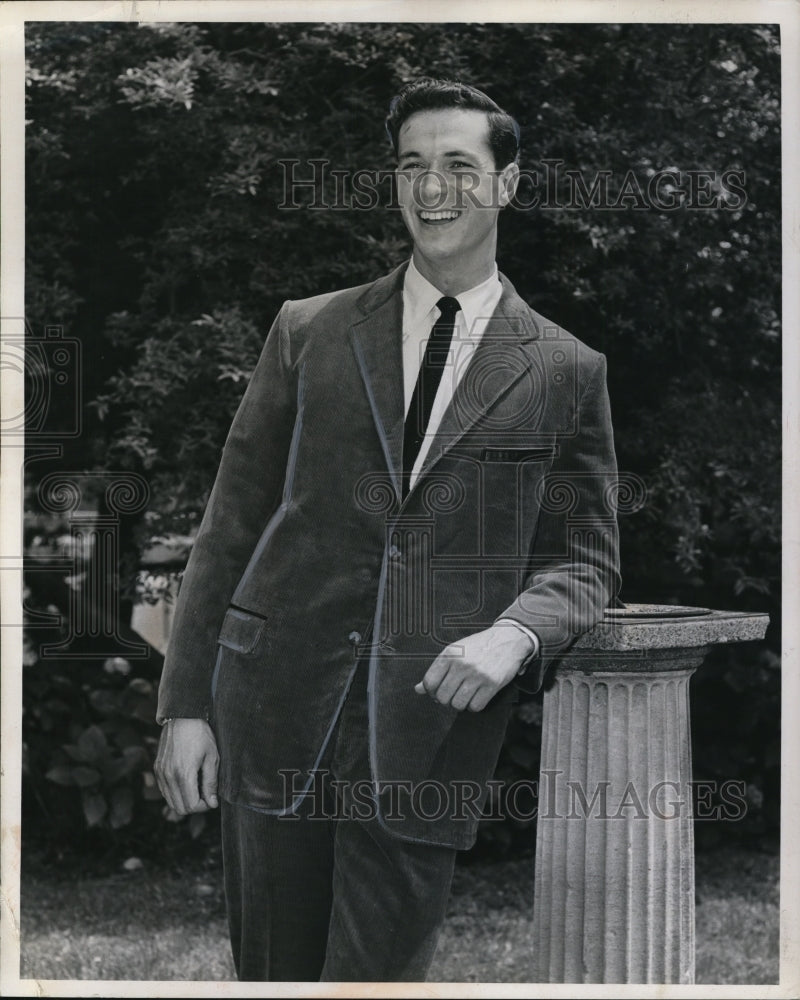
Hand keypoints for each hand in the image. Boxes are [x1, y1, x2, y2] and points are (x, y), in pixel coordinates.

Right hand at [154, 718, 218, 813]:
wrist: (182, 716)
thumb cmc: (201, 735)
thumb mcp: (212, 758)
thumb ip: (210, 783)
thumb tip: (212, 804)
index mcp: (184, 774)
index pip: (191, 806)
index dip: (204, 807)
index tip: (212, 799)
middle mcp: (169, 776)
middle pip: (179, 808)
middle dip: (194, 806)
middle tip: (206, 796)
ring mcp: (160, 773)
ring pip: (170, 801)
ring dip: (184, 800)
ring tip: (197, 789)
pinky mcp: (157, 768)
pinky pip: (165, 791)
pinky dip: (175, 793)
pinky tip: (187, 783)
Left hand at [414, 624, 533, 711]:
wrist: (508, 639)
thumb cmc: (479, 646)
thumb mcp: (455, 651)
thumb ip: (437, 670)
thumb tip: (418, 689)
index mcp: (450, 654)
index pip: (429, 682)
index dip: (431, 692)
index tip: (437, 692)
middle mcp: (462, 664)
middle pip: (442, 697)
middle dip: (446, 700)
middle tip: (453, 695)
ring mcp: (477, 675)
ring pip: (458, 704)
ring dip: (460, 704)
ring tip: (465, 696)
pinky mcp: (492, 684)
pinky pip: (475, 707)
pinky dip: (474, 706)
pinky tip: (476, 697)